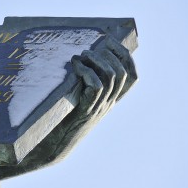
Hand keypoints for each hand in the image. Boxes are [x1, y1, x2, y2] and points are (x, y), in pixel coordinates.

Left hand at [0, 36, 137, 178]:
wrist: (56, 145)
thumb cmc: (63, 120)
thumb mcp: (78, 99)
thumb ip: (83, 85)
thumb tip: (79, 59)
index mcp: (110, 101)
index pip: (132, 77)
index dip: (126, 57)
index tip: (111, 42)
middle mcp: (108, 104)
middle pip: (122, 73)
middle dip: (108, 54)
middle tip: (89, 49)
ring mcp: (99, 108)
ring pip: (111, 76)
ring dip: (96, 60)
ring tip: (81, 55)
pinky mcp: (86, 111)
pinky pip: (95, 86)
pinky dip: (86, 72)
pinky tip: (75, 66)